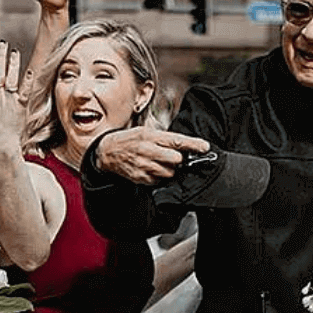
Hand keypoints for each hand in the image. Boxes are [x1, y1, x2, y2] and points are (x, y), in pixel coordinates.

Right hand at [93, 125, 210, 184]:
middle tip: (172, 156)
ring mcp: (143, 166)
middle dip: (178, 159)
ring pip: (169, 172)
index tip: (204, 147)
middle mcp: (147, 150)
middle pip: (176, 159)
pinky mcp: (140, 177)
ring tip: (159, 162)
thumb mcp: (145, 132)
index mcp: (150, 136)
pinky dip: (159, 176)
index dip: (192, 144)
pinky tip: (151, 169)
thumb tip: (184, 146)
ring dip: (169, 169)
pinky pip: (159, 180)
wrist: (107, 152)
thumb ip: (164, 139)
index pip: (176, 141)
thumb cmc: (129, 140)